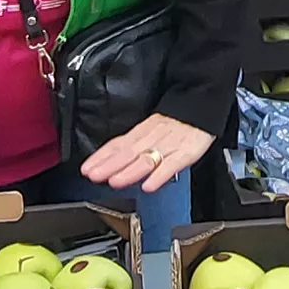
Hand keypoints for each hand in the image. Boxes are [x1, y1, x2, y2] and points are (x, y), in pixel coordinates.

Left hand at [80, 114, 215, 194]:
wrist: (202, 103)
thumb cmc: (176, 122)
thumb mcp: (150, 129)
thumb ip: (133, 146)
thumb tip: (112, 162)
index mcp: (142, 132)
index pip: (118, 144)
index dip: (101, 157)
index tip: (86, 169)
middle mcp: (152, 137)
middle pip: (128, 153)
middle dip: (109, 166)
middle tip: (93, 176)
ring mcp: (169, 145)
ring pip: (147, 158)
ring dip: (129, 171)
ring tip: (115, 182)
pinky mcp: (187, 152)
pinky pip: (172, 164)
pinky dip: (160, 175)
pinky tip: (149, 186)